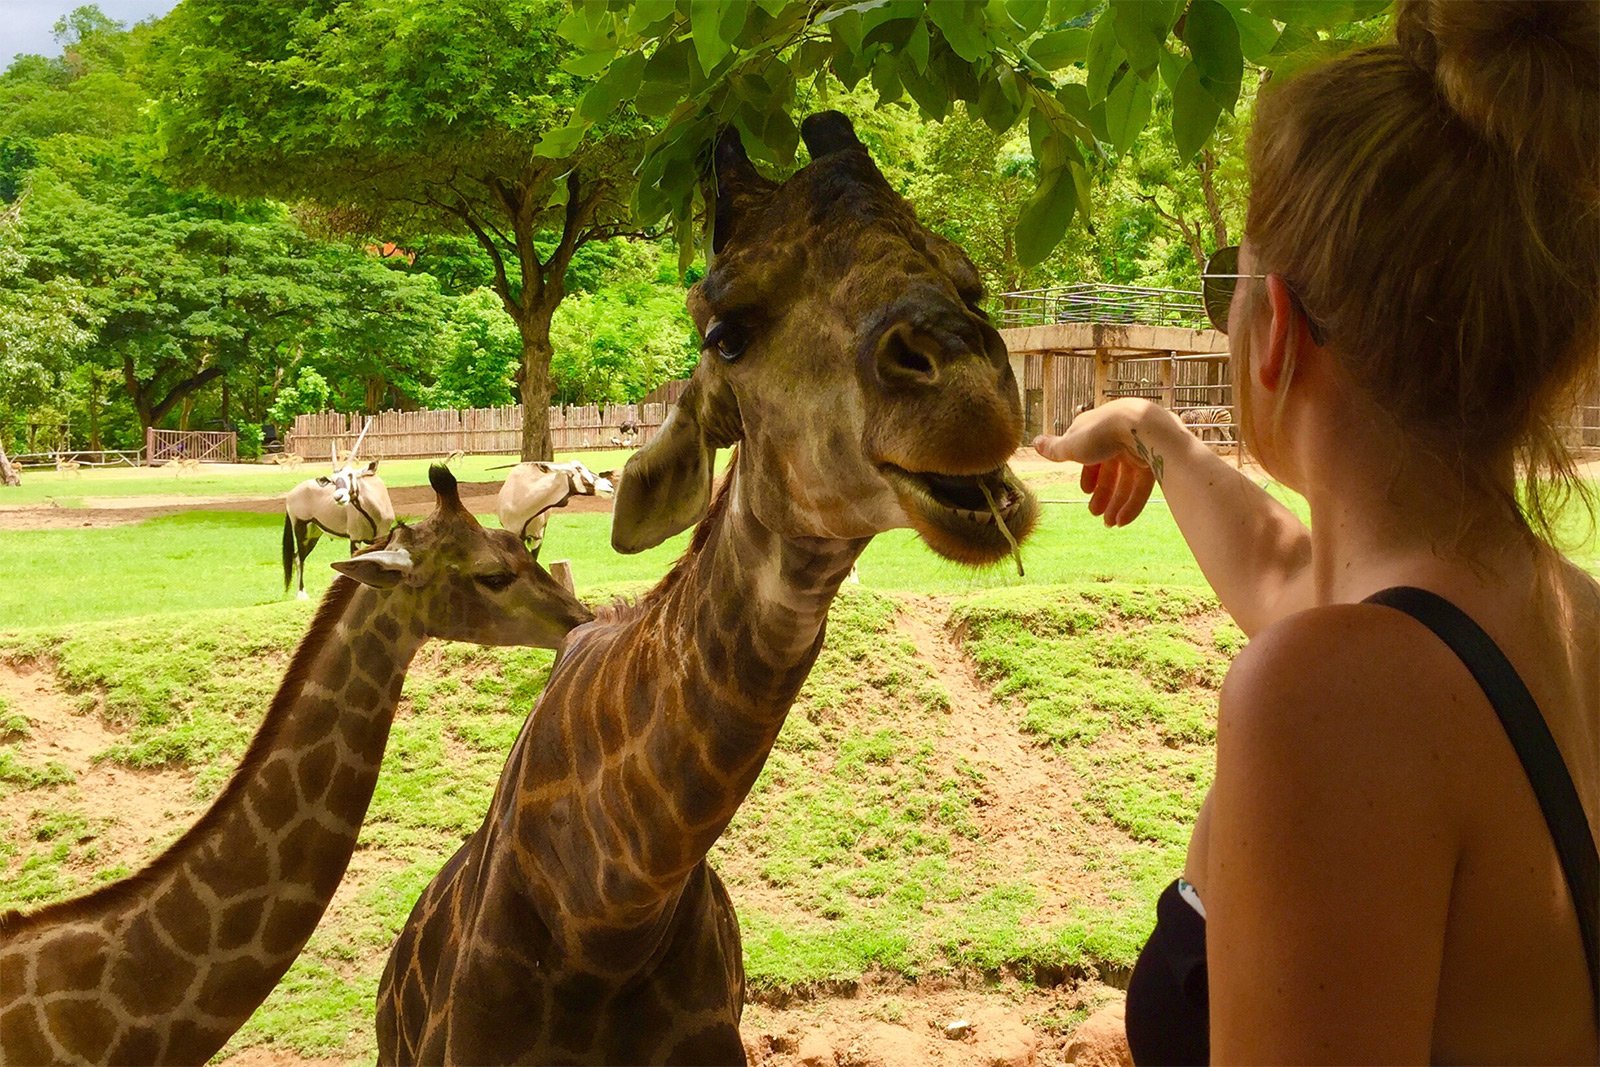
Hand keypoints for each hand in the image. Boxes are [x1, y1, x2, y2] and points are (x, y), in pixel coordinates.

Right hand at [1033, 399, 1160, 527]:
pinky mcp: (1155, 460)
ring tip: (1109, 524)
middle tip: (1095, 514)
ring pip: (1126, 480)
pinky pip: (1142, 486)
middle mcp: (1119, 437)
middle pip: (1110, 470)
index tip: (1085, 491)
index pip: (1092, 453)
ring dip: (1116, 504)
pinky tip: (1123, 522)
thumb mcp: (1071, 444)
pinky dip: (1132, 504)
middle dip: (1102, 494)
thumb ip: (1054, 449)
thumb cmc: (1101, 432)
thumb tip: (1034, 441)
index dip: (1088, 473)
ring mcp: (1139, 448)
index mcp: (1098, 429)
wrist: (1142, 427)